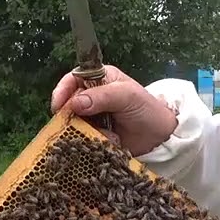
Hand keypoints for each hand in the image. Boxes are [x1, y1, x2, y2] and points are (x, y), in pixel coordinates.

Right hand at [49, 65, 178, 156]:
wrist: (160, 136)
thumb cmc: (147, 109)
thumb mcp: (127, 96)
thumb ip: (102, 96)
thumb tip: (76, 102)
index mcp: (99, 79)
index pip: (73, 79)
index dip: (62, 91)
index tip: (58, 106)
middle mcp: (92, 96)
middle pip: (69, 104)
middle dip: (72, 116)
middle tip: (78, 126)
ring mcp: (92, 117)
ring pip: (74, 123)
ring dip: (84, 131)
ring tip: (103, 134)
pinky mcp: (95, 134)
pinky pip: (84, 138)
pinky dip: (93, 141)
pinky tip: (109, 141)